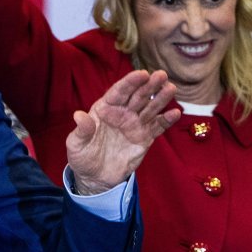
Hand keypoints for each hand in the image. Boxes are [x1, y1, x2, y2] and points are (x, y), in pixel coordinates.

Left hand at [66, 70, 180, 193]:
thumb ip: (81, 130)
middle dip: (149, 85)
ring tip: (171, 88)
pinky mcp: (144, 138)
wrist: (95, 178)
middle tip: (162, 75)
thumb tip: (78, 115)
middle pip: (138, 96)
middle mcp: (122, 113)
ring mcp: (134, 125)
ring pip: (150, 108)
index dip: (130, 82)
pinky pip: (157, 127)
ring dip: (161, 98)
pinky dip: (166, 120)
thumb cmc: (82, 156)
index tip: (142, 74)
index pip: (119, 92)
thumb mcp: (76, 144)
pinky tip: (175, 113)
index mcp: (105, 109)